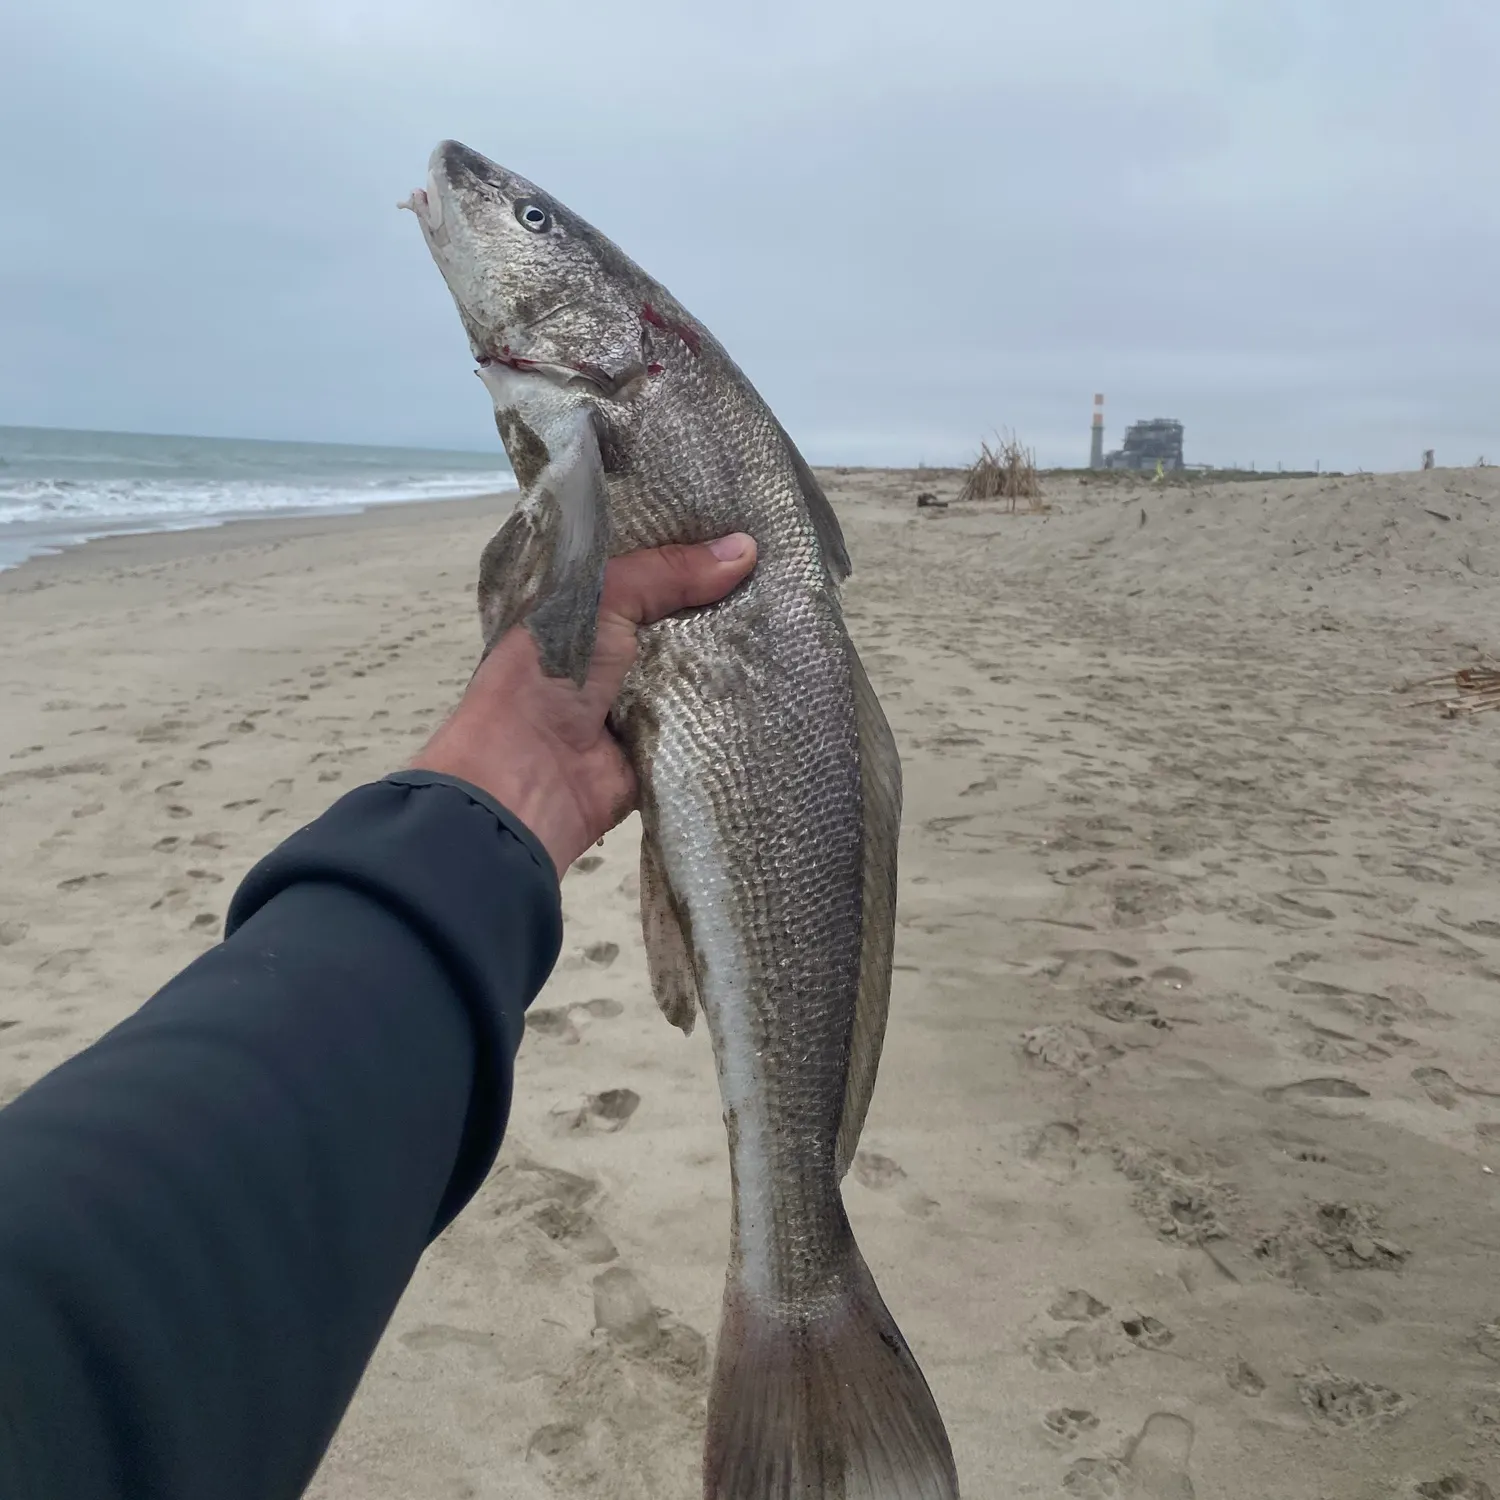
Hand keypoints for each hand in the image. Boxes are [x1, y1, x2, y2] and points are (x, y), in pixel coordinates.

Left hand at [411, 534, 756, 875]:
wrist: (533, 778)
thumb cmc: (550, 674)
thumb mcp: (599, 599)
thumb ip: (666, 572)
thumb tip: (747, 549)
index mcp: (588, 608)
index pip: (647, 567)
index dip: (689, 546)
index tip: (746, 522)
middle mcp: (620, 650)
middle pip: (685, 614)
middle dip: (728, 594)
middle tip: (788, 563)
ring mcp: (649, 696)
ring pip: (707, 662)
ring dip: (744, 646)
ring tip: (800, 607)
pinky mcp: (674, 740)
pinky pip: (717, 713)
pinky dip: (745, 698)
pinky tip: (788, 667)